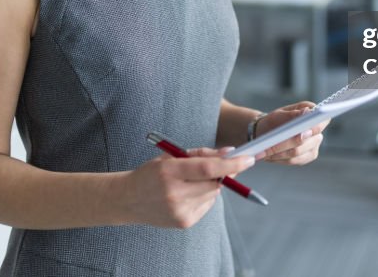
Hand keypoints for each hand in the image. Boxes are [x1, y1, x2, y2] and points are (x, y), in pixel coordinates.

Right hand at [125, 147, 254, 228]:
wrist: (128, 200)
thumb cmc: (152, 173)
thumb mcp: (171, 156)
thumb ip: (201, 154)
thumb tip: (230, 153)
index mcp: (169, 171)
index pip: (209, 169)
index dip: (232, 164)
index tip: (249, 158)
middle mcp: (174, 194)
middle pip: (214, 183)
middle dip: (223, 173)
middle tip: (223, 165)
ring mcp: (180, 211)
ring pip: (213, 194)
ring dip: (210, 185)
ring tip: (190, 182)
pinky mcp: (184, 223)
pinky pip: (206, 205)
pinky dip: (203, 196)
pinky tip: (186, 194)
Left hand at [253, 101, 328, 164]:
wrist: (267, 133)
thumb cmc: (274, 121)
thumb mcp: (279, 115)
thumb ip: (293, 114)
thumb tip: (307, 111)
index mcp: (313, 113)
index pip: (322, 120)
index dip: (314, 128)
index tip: (300, 133)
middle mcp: (317, 130)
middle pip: (306, 140)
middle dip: (286, 143)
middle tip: (269, 145)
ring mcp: (314, 144)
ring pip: (298, 152)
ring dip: (279, 153)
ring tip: (264, 152)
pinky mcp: (308, 156)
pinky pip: (295, 160)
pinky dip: (280, 159)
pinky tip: (269, 156)